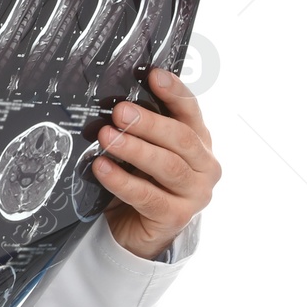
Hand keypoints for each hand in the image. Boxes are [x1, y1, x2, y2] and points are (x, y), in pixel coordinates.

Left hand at [94, 66, 220, 259]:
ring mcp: (195, 194)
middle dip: (149, 123)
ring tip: (106, 137)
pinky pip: (147, 196)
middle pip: (181, 138)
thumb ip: (139, 131)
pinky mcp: (177, 217)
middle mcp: (205, 166)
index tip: (154, 75)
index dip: (175, 92)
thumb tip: (115, 102)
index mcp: (200, 143)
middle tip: (120, 112)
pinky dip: (122, 181)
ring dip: (135, 149)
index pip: (191, 112)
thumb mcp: (142, 152)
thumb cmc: (140, 182)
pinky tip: (101, 168)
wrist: (136, 231)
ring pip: (167, 166)